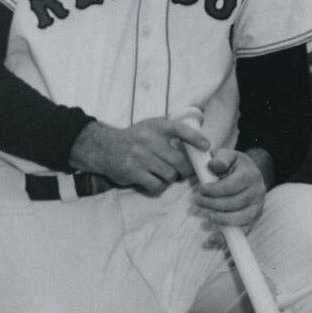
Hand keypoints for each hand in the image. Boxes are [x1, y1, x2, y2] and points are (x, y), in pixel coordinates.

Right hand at [69, 115, 212, 195]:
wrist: (104, 147)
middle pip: (179, 161)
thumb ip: (171, 131)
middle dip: (186, 170)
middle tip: (185, 172)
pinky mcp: (133, 172)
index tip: (206, 146)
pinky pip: (156, 185)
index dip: (195, 138)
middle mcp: (149, 140)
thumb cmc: (134, 138)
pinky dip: (159, 187)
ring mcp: (140, 157)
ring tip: (165, 175)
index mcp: (156, 126)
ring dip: (171, 178)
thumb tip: (200, 143)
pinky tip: (155, 182)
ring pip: (170, 175)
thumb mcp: (151, 126)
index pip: (180, 129)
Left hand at [191, 148, 268, 231]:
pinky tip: (211, 240)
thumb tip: (213, 165)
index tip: (200, 189)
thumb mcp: (228, 155)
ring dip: (221, 220)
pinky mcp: (254, 219)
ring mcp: (257, 207)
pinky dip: (227, 238)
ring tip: (206, 217)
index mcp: (250, 175)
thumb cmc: (234, 165)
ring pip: (240, 219)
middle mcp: (257, 192)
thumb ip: (220, 158)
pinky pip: (242, 231)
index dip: (213, 190)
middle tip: (197, 201)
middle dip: (213, 204)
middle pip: (235, 203)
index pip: (231, 186)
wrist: (250, 174)